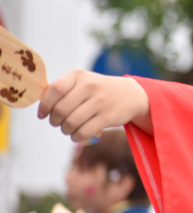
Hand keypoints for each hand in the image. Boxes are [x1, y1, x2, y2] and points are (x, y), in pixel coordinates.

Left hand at [38, 71, 152, 140]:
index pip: (55, 90)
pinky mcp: (108, 116)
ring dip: (65, 130)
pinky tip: (78, 133)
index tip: (43, 115)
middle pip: (60, 110)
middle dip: (55, 121)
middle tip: (58, 123)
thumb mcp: (82, 82)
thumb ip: (62, 90)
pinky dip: (76, 136)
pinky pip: (83, 132)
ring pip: (71, 123)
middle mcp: (90, 86)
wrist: (130, 95)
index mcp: (79, 75)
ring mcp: (100, 101)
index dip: (45, 106)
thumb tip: (41, 107)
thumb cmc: (99, 90)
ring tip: (68, 128)